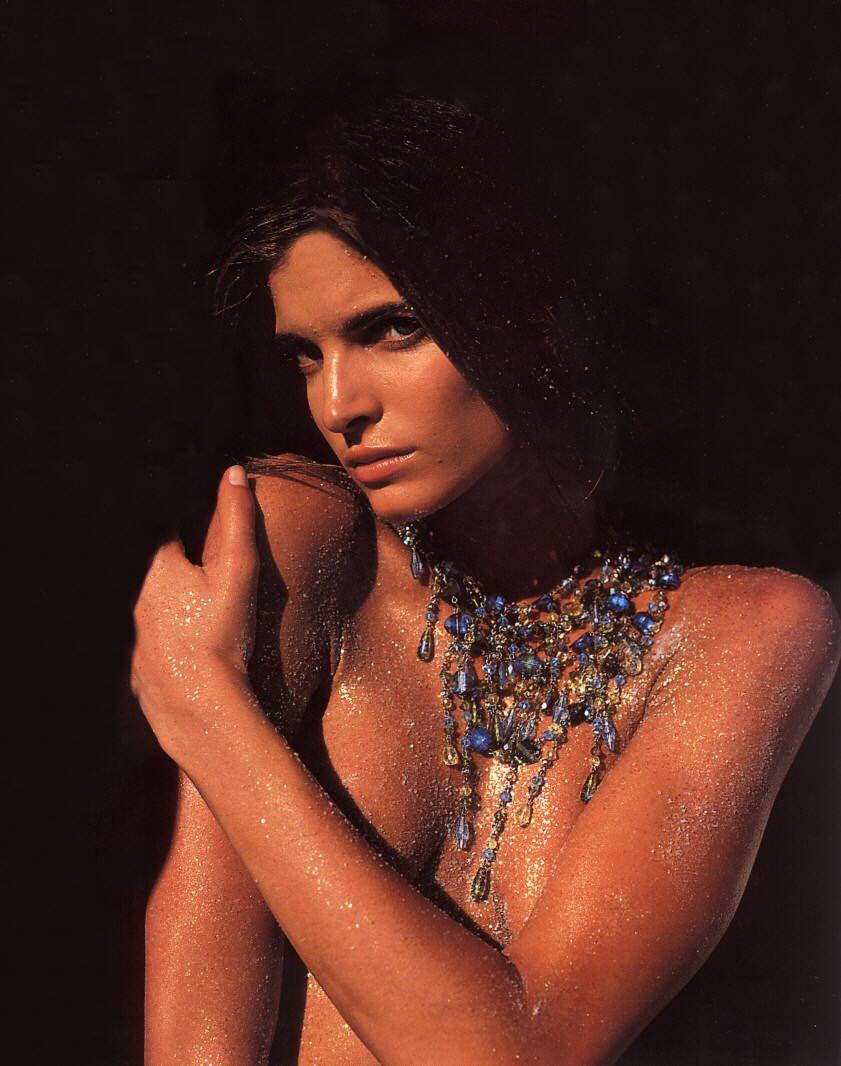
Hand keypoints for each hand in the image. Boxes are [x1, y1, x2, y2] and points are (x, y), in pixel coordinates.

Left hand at [131, 466, 259, 755]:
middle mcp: (137, 601)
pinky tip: (185, 653)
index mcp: (157, 571)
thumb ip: (237, 519)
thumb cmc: (219, 632)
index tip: (197, 529)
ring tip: (196, 612)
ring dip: (169, 608)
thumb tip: (233, 472)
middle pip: (154, 575)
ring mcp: (134, 640)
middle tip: (202, 571)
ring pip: (149, 612)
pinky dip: (165, 644)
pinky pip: (150, 649)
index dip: (183, 530)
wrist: (198, 703)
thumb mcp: (237, 570)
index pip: (164, 536)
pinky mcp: (139, 672)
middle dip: (175, 569)